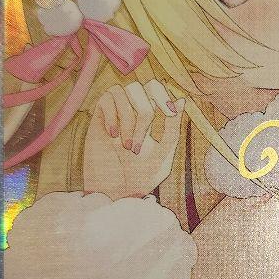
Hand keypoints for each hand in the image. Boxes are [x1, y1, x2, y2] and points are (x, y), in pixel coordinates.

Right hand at [82, 79, 183, 199]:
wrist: (115, 193)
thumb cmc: (140, 177)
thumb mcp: (163, 153)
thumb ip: (172, 129)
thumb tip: (181, 100)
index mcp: (150, 117)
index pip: (156, 89)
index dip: (164, 95)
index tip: (169, 113)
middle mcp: (132, 110)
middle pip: (142, 85)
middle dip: (147, 109)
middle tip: (148, 129)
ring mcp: (114, 112)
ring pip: (125, 91)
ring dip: (130, 119)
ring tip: (127, 146)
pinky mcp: (97, 117)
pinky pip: (106, 98)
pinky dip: (113, 117)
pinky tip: (113, 137)